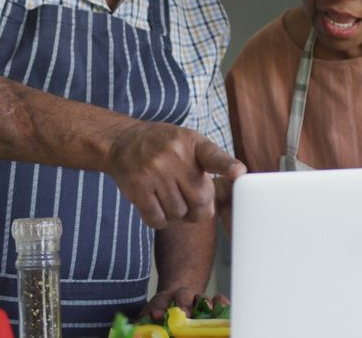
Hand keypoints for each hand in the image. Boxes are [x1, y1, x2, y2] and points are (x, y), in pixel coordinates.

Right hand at [107, 121, 245, 228]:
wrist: (123, 141)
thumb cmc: (164, 147)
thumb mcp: (189, 142)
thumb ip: (210, 162)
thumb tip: (227, 191)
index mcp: (193, 143)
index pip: (214, 156)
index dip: (227, 166)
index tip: (238, 172)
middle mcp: (174, 154)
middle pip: (200, 200)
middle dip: (198, 210)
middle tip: (190, 203)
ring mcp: (154, 170)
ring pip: (178, 213)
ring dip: (176, 215)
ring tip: (169, 198)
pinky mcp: (137, 186)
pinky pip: (157, 219)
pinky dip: (159, 220)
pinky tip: (156, 206)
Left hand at [139, 290, 229, 321]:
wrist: (177, 301)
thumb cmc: (163, 312)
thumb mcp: (149, 317)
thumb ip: (145, 326)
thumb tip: (139, 334)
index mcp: (162, 301)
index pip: (159, 302)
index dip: (158, 307)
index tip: (157, 314)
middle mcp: (181, 297)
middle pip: (182, 297)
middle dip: (183, 304)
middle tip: (184, 313)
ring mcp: (197, 301)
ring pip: (202, 298)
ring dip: (204, 302)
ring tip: (209, 308)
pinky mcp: (211, 306)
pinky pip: (219, 302)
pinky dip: (222, 303)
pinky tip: (224, 306)